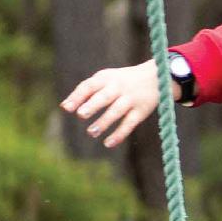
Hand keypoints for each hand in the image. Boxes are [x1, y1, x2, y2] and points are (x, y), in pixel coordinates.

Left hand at [62, 59, 183, 148]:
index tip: (67, 108)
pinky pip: (129, 123)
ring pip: (116, 111)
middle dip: (93, 105)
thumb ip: (87, 90)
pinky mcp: (141, 111)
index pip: (90, 86)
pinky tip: (108, 143)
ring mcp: (131, 99)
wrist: (156, 77)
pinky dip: (119, 134)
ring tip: (91, 132)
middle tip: (81, 115)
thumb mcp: (106, 79)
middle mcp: (119, 87)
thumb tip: (65, 107)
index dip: (78, 97)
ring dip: (104, 122)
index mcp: (107, 78)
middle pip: (104, 97)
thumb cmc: (122, 80)